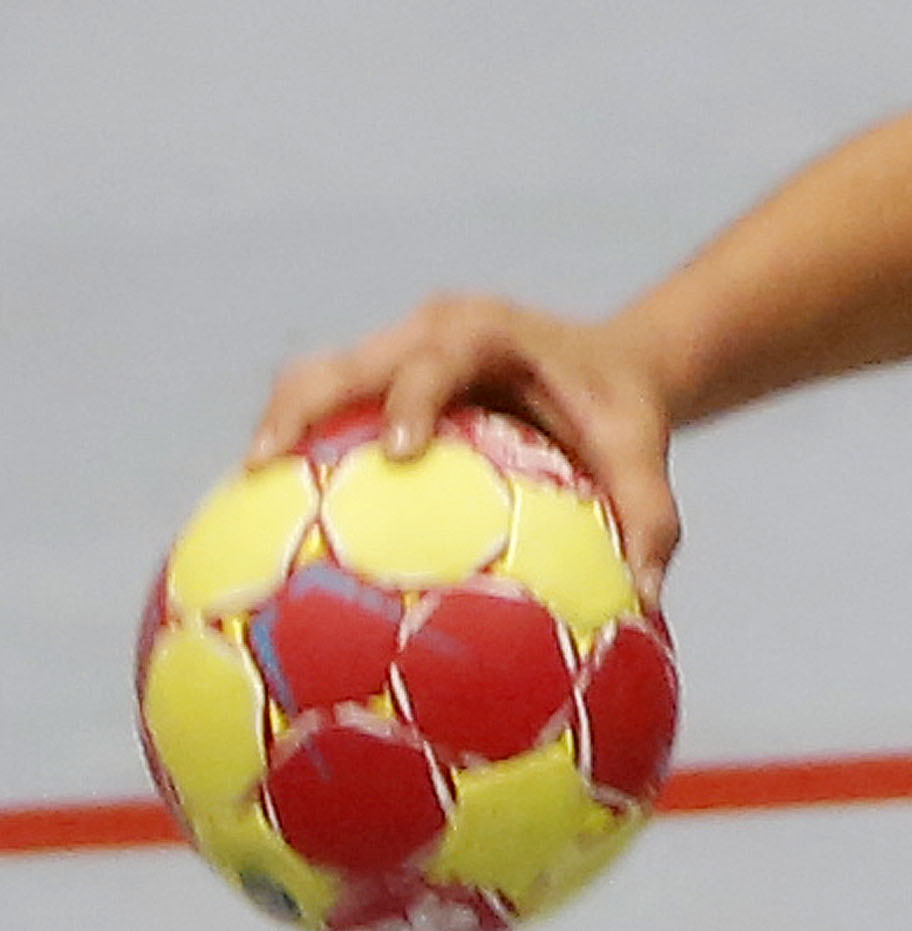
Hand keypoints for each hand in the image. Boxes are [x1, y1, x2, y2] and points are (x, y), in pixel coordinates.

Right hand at [252, 297, 680, 575]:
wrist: (608, 368)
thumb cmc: (621, 414)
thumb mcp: (643, 460)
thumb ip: (649, 521)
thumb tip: (644, 599)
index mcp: (492, 333)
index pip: (442, 354)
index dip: (414, 396)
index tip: (400, 451)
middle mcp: (434, 331)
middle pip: (351, 358)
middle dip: (303, 405)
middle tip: (266, 465)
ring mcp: (399, 350)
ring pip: (320, 377)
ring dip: (280, 427)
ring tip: (242, 496)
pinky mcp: (382, 379)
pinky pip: (328, 408)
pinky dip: (297, 448)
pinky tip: (269, 516)